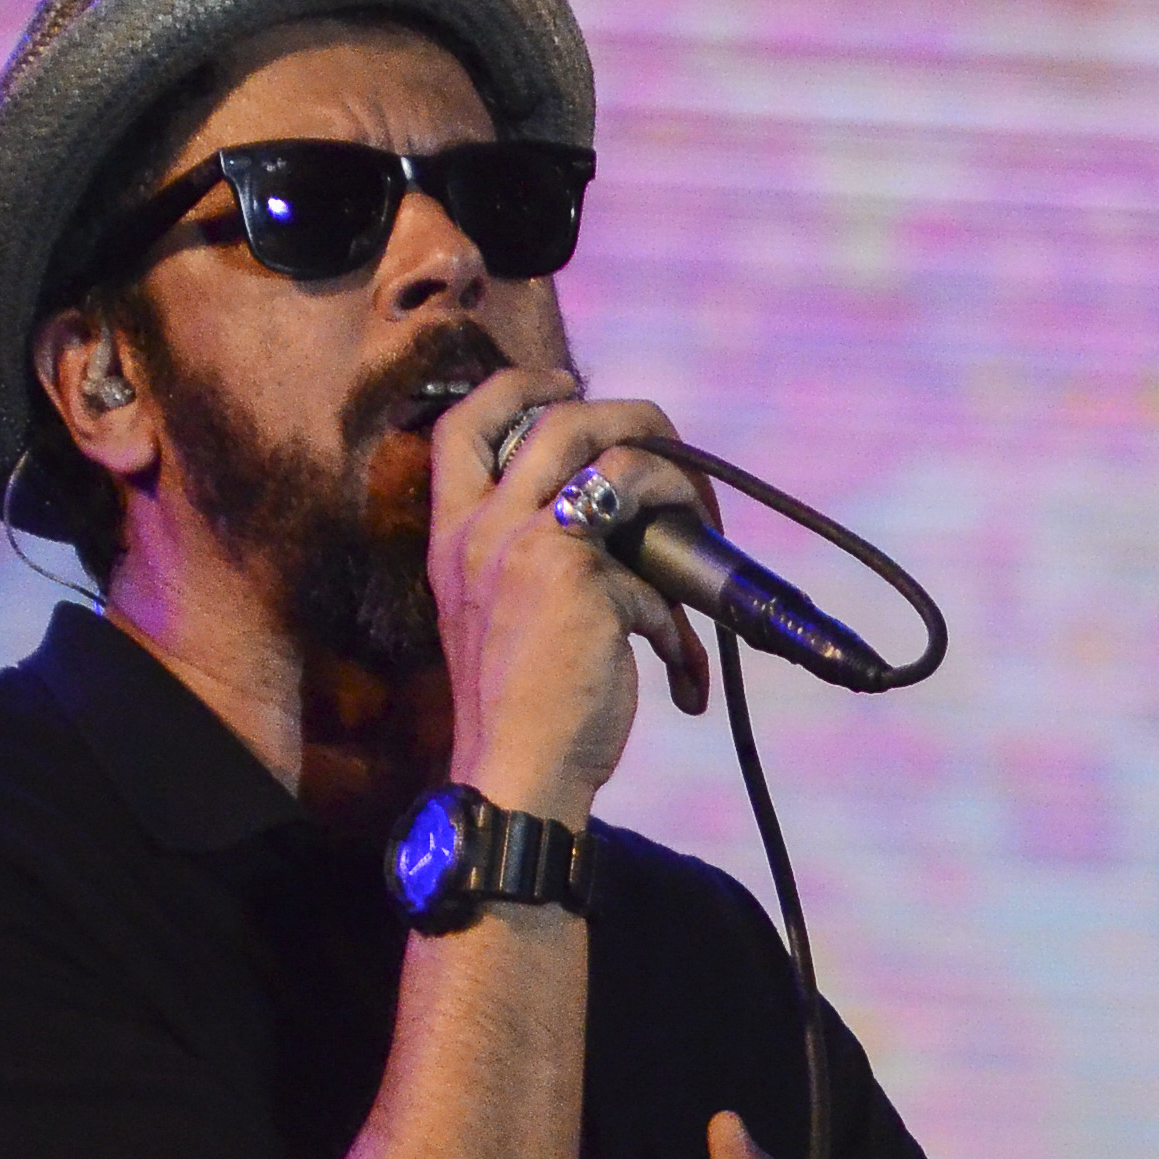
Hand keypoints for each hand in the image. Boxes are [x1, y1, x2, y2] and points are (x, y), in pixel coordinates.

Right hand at [429, 371, 715, 821]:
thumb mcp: (507, 614)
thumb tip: (629, 524)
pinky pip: (660, 581)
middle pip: (564, 420)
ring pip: (625, 464)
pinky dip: (680, 632)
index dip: (518, 386)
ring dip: (681, 490)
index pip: (463, 425)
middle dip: (637, 419)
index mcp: (455, 535)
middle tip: (675, 454)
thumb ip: (542, 560)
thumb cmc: (520, 708)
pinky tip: (679, 682)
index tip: (569, 385)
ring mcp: (529, 547)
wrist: (514, 773)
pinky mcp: (583, 581)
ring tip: (703, 531)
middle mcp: (483, 530)